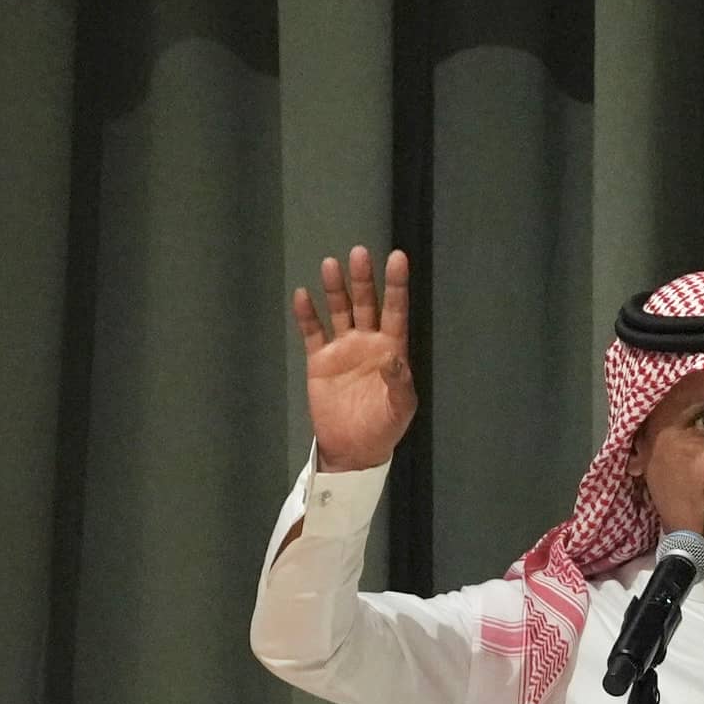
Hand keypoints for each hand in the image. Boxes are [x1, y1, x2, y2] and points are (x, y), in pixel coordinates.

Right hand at [295, 247, 418, 471]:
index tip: (398, 258)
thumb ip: (400, 383)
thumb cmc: (383, 428)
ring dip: (335, 289)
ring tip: (331, 264)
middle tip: (359, 253)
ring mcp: (342, 348)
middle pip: (365, 303)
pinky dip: (307, 315)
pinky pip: (313, 332)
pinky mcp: (319, 360)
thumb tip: (395, 357)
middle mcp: (367, 341)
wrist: (352, 450)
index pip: (395, 310)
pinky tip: (303, 295)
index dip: (396, 284)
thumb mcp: (400, 409)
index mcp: (391, 348)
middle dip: (362, 279)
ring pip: (339, 311)